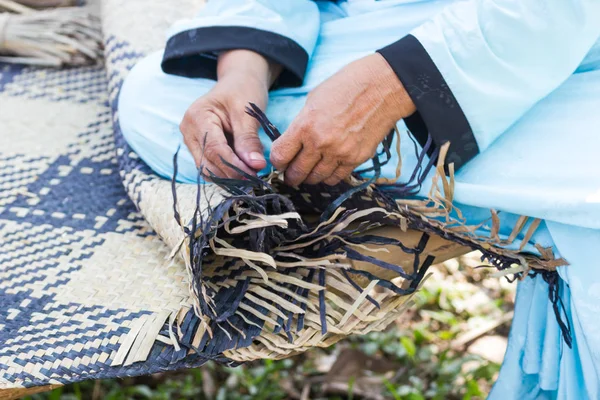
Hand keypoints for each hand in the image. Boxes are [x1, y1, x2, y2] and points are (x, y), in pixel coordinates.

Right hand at [180, 50, 280, 178]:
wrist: (238, 83)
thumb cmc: (242, 91)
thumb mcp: (248, 112)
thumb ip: (249, 139)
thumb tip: (255, 165)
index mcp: (197, 117)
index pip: (213, 149)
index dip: (234, 166)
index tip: (254, 174)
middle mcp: (189, 131)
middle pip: (207, 163)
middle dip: (232, 174)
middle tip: (256, 178)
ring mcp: (192, 142)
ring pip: (208, 169)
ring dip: (229, 177)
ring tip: (251, 175)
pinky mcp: (200, 149)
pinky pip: (211, 167)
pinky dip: (227, 173)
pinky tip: (243, 172)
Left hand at [270, 53, 415, 185]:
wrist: (382, 87)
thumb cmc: (346, 86)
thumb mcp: (313, 100)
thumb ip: (301, 125)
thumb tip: (293, 143)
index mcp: (305, 125)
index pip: (280, 156)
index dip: (277, 162)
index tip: (280, 162)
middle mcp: (321, 143)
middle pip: (297, 173)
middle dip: (291, 176)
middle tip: (290, 175)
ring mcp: (340, 153)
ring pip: (316, 179)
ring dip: (310, 178)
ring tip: (308, 173)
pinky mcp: (356, 159)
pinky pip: (337, 178)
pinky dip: (329, 176)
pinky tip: (326, 170)